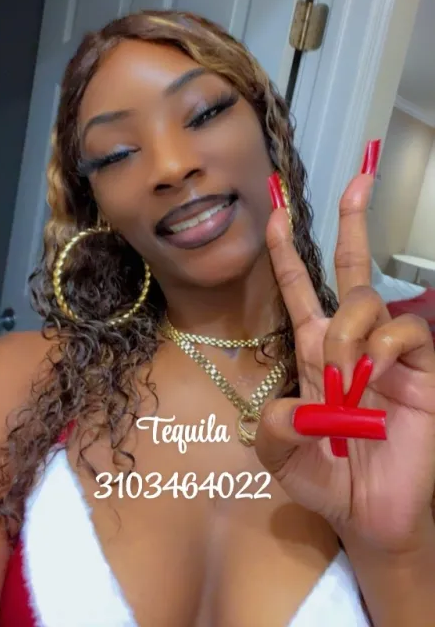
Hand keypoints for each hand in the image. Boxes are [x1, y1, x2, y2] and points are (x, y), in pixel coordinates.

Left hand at [256, 153, 434, 554]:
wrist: (374, 515)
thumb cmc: (329, 479)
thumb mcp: (282, 459)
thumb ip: (271, 432)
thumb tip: (292, 406)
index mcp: (315, 350)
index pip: (301, 289)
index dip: (287, 252)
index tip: (275, 211)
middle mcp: (352, 340)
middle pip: (351, 268)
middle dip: (352, 221)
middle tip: (358, 176)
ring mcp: (388, 352)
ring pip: (369, 300)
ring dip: (349, 331)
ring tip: (345, 376)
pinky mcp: (422, 367)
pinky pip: (405, 329)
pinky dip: (384, 345)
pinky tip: (375, 372)